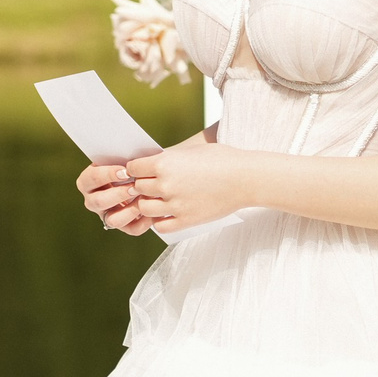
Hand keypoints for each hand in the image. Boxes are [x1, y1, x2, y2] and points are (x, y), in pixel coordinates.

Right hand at [76, 163, 148, 233]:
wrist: (144, 177)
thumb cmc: (131, 164)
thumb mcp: (124, 159)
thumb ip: (124, 160)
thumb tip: (133, 160)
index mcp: (87, 181)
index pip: (91, 178)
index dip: (107, 174)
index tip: (125, 171)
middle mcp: (92, 200)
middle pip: (98, 201)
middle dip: (118, 193)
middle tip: (135, 187)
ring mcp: (106, 215)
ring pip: (112, 219)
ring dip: (129, 210)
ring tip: (143, 199)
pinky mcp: (123, 225)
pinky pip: (131, 229)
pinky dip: (143, 222)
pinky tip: (152, 212)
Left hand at [117, 137, 249, 235]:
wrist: (246, 178)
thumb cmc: (221, 159)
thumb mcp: (190, 151)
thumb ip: (167, 158)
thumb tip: (149, 162)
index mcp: (164, 163)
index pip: (132, 168)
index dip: (135, 169)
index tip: (141, 170)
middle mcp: (165, 184)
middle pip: (137, 188)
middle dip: (141, 186)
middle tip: (149, 184)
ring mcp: (175, 204)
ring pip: (144, 208)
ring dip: (148, 203)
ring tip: (158, 199)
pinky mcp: (186, 220)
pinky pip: (160, 225)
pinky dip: (160, 220)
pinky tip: (168, 212)